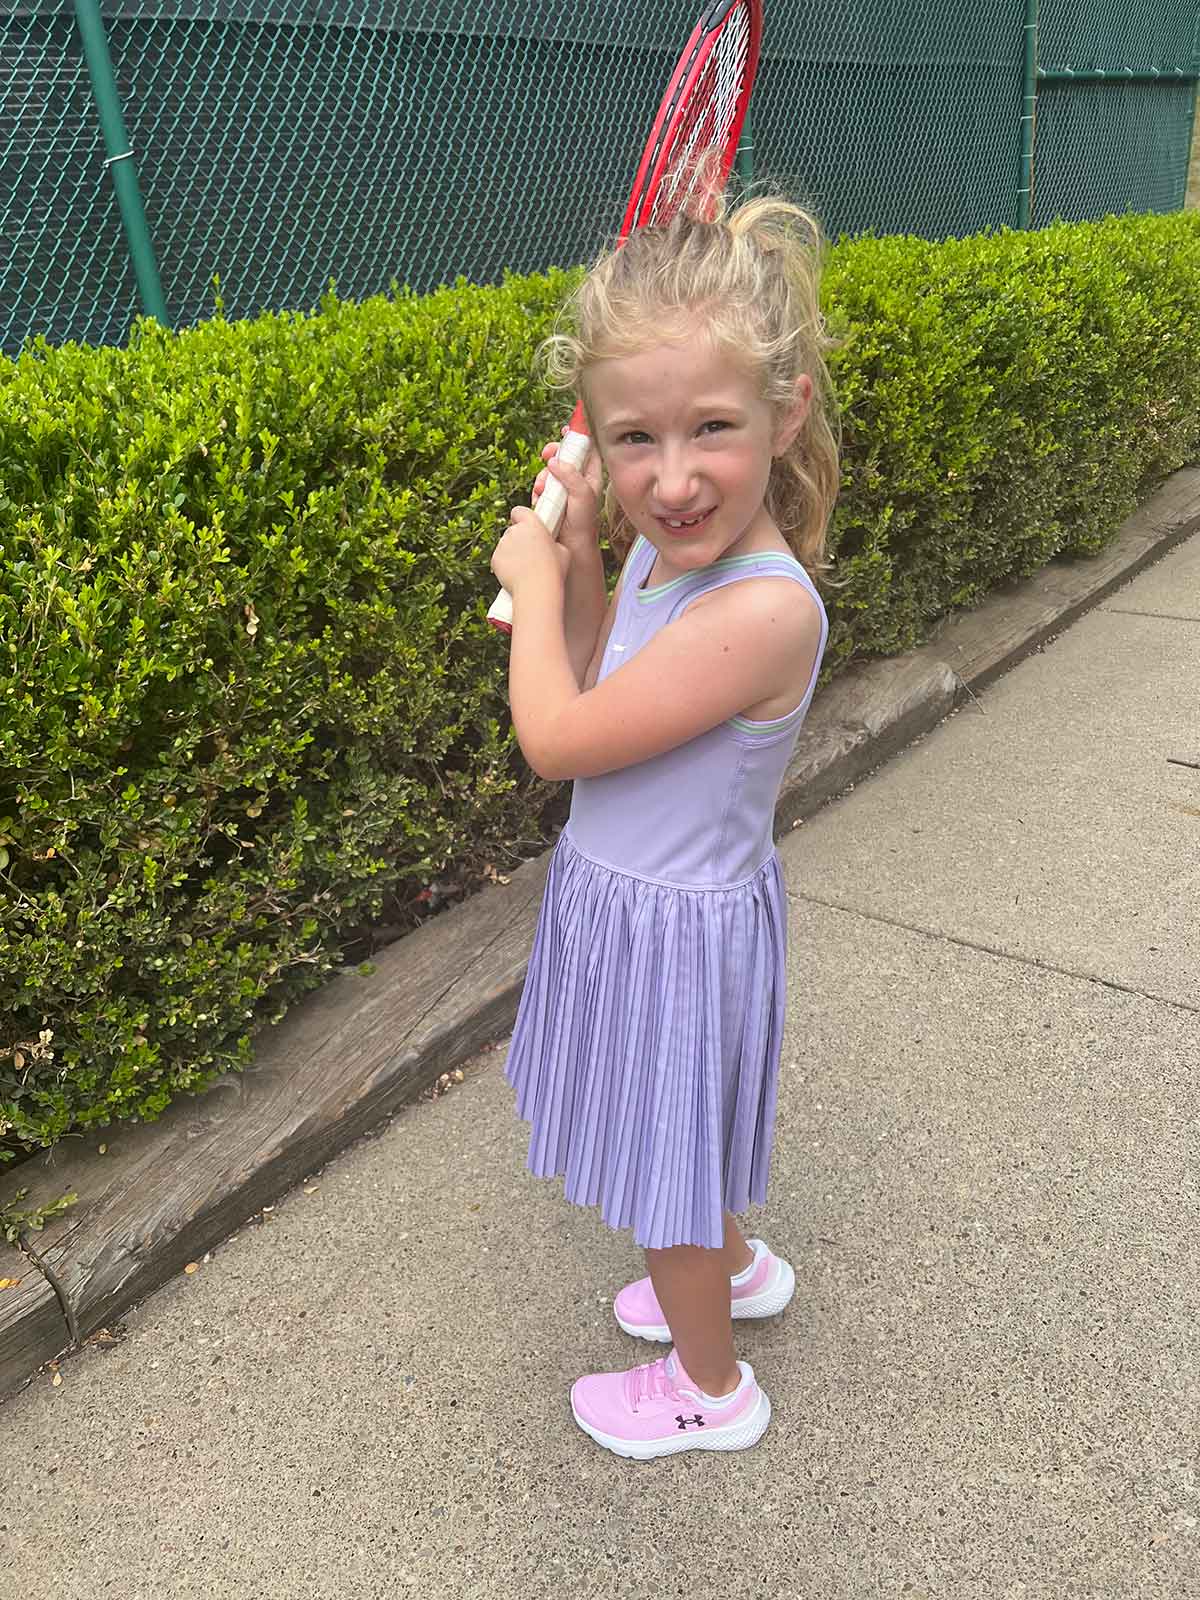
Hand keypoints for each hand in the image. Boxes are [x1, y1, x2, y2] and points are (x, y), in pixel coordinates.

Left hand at [491, 505, 570, 597]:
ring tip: (525, 568)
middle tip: (530, 554)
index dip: (520, 518)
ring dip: (512, 553)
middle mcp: (514, 531)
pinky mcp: (495, 559)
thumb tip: (552, 546)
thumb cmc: (553, 571)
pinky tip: (516, 574)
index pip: (519, 511)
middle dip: (518, 540)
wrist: (536, 589)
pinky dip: (505, 565)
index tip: (524, 525)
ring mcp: (502, 545)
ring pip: (505, 546)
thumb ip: (553, 542)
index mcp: (532, 524)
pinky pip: (499, 559)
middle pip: (513, 531)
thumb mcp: (563, 552)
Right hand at [531, 431, 602, 553]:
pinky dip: (538, 491)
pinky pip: (540, 488)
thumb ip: (571, 475)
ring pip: (548, 472)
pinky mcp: (550, 499)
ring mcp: (562, 489)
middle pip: (563, 457)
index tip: (567, 429)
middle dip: (552, 454)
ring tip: (543, 490)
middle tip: (546, 454)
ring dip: (543, 478)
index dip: (578, 437)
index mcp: (590, 476)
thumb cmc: (583, 522)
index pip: (587, 450)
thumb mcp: (582, 494)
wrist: (571, 546)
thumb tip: (554, 461)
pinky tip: (540, 499)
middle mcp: (576, 480)